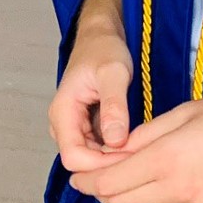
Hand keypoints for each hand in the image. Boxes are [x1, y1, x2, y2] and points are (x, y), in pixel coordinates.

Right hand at [48, 0, 133, 171]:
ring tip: (139, 149)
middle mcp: (63, 124)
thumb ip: (114, 106)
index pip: (74, 158)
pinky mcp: (85, 127)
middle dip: (109, 165)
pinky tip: (133, 143)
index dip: (101, 165)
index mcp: (62, 112)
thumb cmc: (104, 49)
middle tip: (140, 156)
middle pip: (82, 163)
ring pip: (90, 159)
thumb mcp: (114, 72)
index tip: (129, 157)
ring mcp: (73, 127)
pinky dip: (114, 150)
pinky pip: (97, 149)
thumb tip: (115, 140)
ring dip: (113, 159)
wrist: (100, 36)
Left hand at [65, 86, 202, 202]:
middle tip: (110, 174)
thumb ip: (146, 136)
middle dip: (109, 191)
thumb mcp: (185, 112)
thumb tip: (115, 152)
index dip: (88, 180)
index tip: (79, 174)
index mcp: (168, 158)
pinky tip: (176, 195)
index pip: (110, 183)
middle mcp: (181, 191)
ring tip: (150, 181)